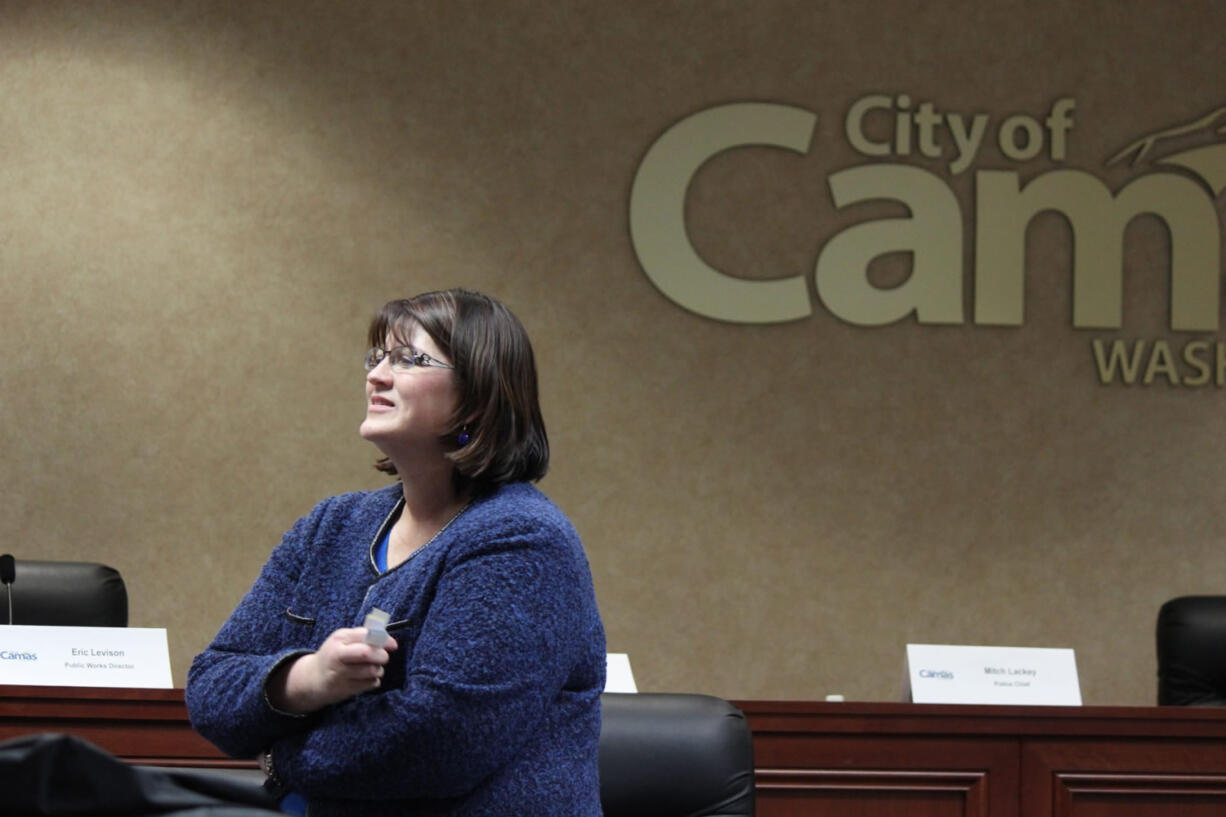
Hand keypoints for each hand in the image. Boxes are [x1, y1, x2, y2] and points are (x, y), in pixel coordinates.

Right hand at [267, 627, 398, 714]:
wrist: (311, 679)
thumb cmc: (333, 655)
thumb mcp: (343, 640)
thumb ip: (363, 636)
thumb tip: (387, 638)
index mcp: (339, 638)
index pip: (366, 635)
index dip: (384, 640)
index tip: (393, 645)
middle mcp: (338, 655)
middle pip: (368, 653)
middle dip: (381, 656)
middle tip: (383, 658)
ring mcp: (340, 674)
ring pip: (372, 670)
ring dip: (378, 670)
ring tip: (373, 669)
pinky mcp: (344, 689)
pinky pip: (370, 684)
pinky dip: (373, 681)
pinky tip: (365, 679)